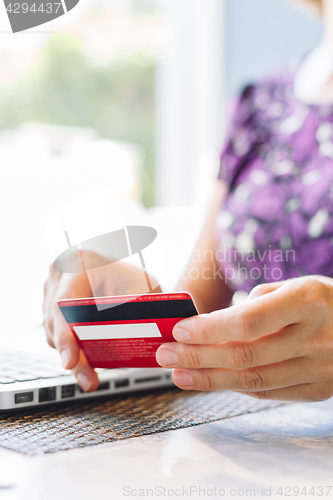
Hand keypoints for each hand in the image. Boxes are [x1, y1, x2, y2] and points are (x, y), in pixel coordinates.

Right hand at [43, 250, 159, 391]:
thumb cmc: (136, 280)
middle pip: (55, 321)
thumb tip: (132, 335)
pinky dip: (70, 350)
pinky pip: (55, 334)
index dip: (66, 334)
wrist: (130, 278)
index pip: (64, 302)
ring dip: (71, 357)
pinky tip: (86, 364)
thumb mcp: (143, 290)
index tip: (71, 360)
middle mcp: (60, 273)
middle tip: (88, 378)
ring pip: (52, 332)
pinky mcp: (52, 307)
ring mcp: (52, 290)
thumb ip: (135, 309)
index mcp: (81, 262)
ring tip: (90, 377)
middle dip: (72, 355)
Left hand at [156, 276, 332, 401]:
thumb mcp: (301, 285)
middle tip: (166, 355)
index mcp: (308, 301)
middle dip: (197, 356)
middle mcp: (315, 337)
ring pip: (254, 382)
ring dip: (210, 379)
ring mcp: (319, 368)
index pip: (248, 322)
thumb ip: (260, 302)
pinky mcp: (319, 389)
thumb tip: (217, 323)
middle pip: (245, 356)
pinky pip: (269, 392)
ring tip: (180, 374)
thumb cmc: (329, 301)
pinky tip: (213, 379)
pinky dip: (237, 386)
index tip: (179, 330)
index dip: (209, 330)